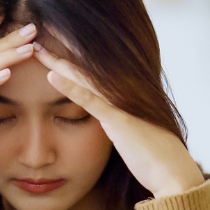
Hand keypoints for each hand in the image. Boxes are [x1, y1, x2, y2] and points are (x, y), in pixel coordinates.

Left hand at [33, 43, 204, 198]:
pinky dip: (69, 87)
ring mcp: (121, 104)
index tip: (51, 42)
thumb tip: (110, 119)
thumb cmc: (154, 157)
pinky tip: (51, 75)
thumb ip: (119, 121)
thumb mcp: (133, 133)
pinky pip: (90, 100)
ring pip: (83, 77)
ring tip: (36, 47)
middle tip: (35, 36)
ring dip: (58, 61)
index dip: (70, 56)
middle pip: (85, 66)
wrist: (174, 174)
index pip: (92, 70)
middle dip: (61, 49)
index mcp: (125, 94)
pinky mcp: (118, 120)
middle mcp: (123, 93)